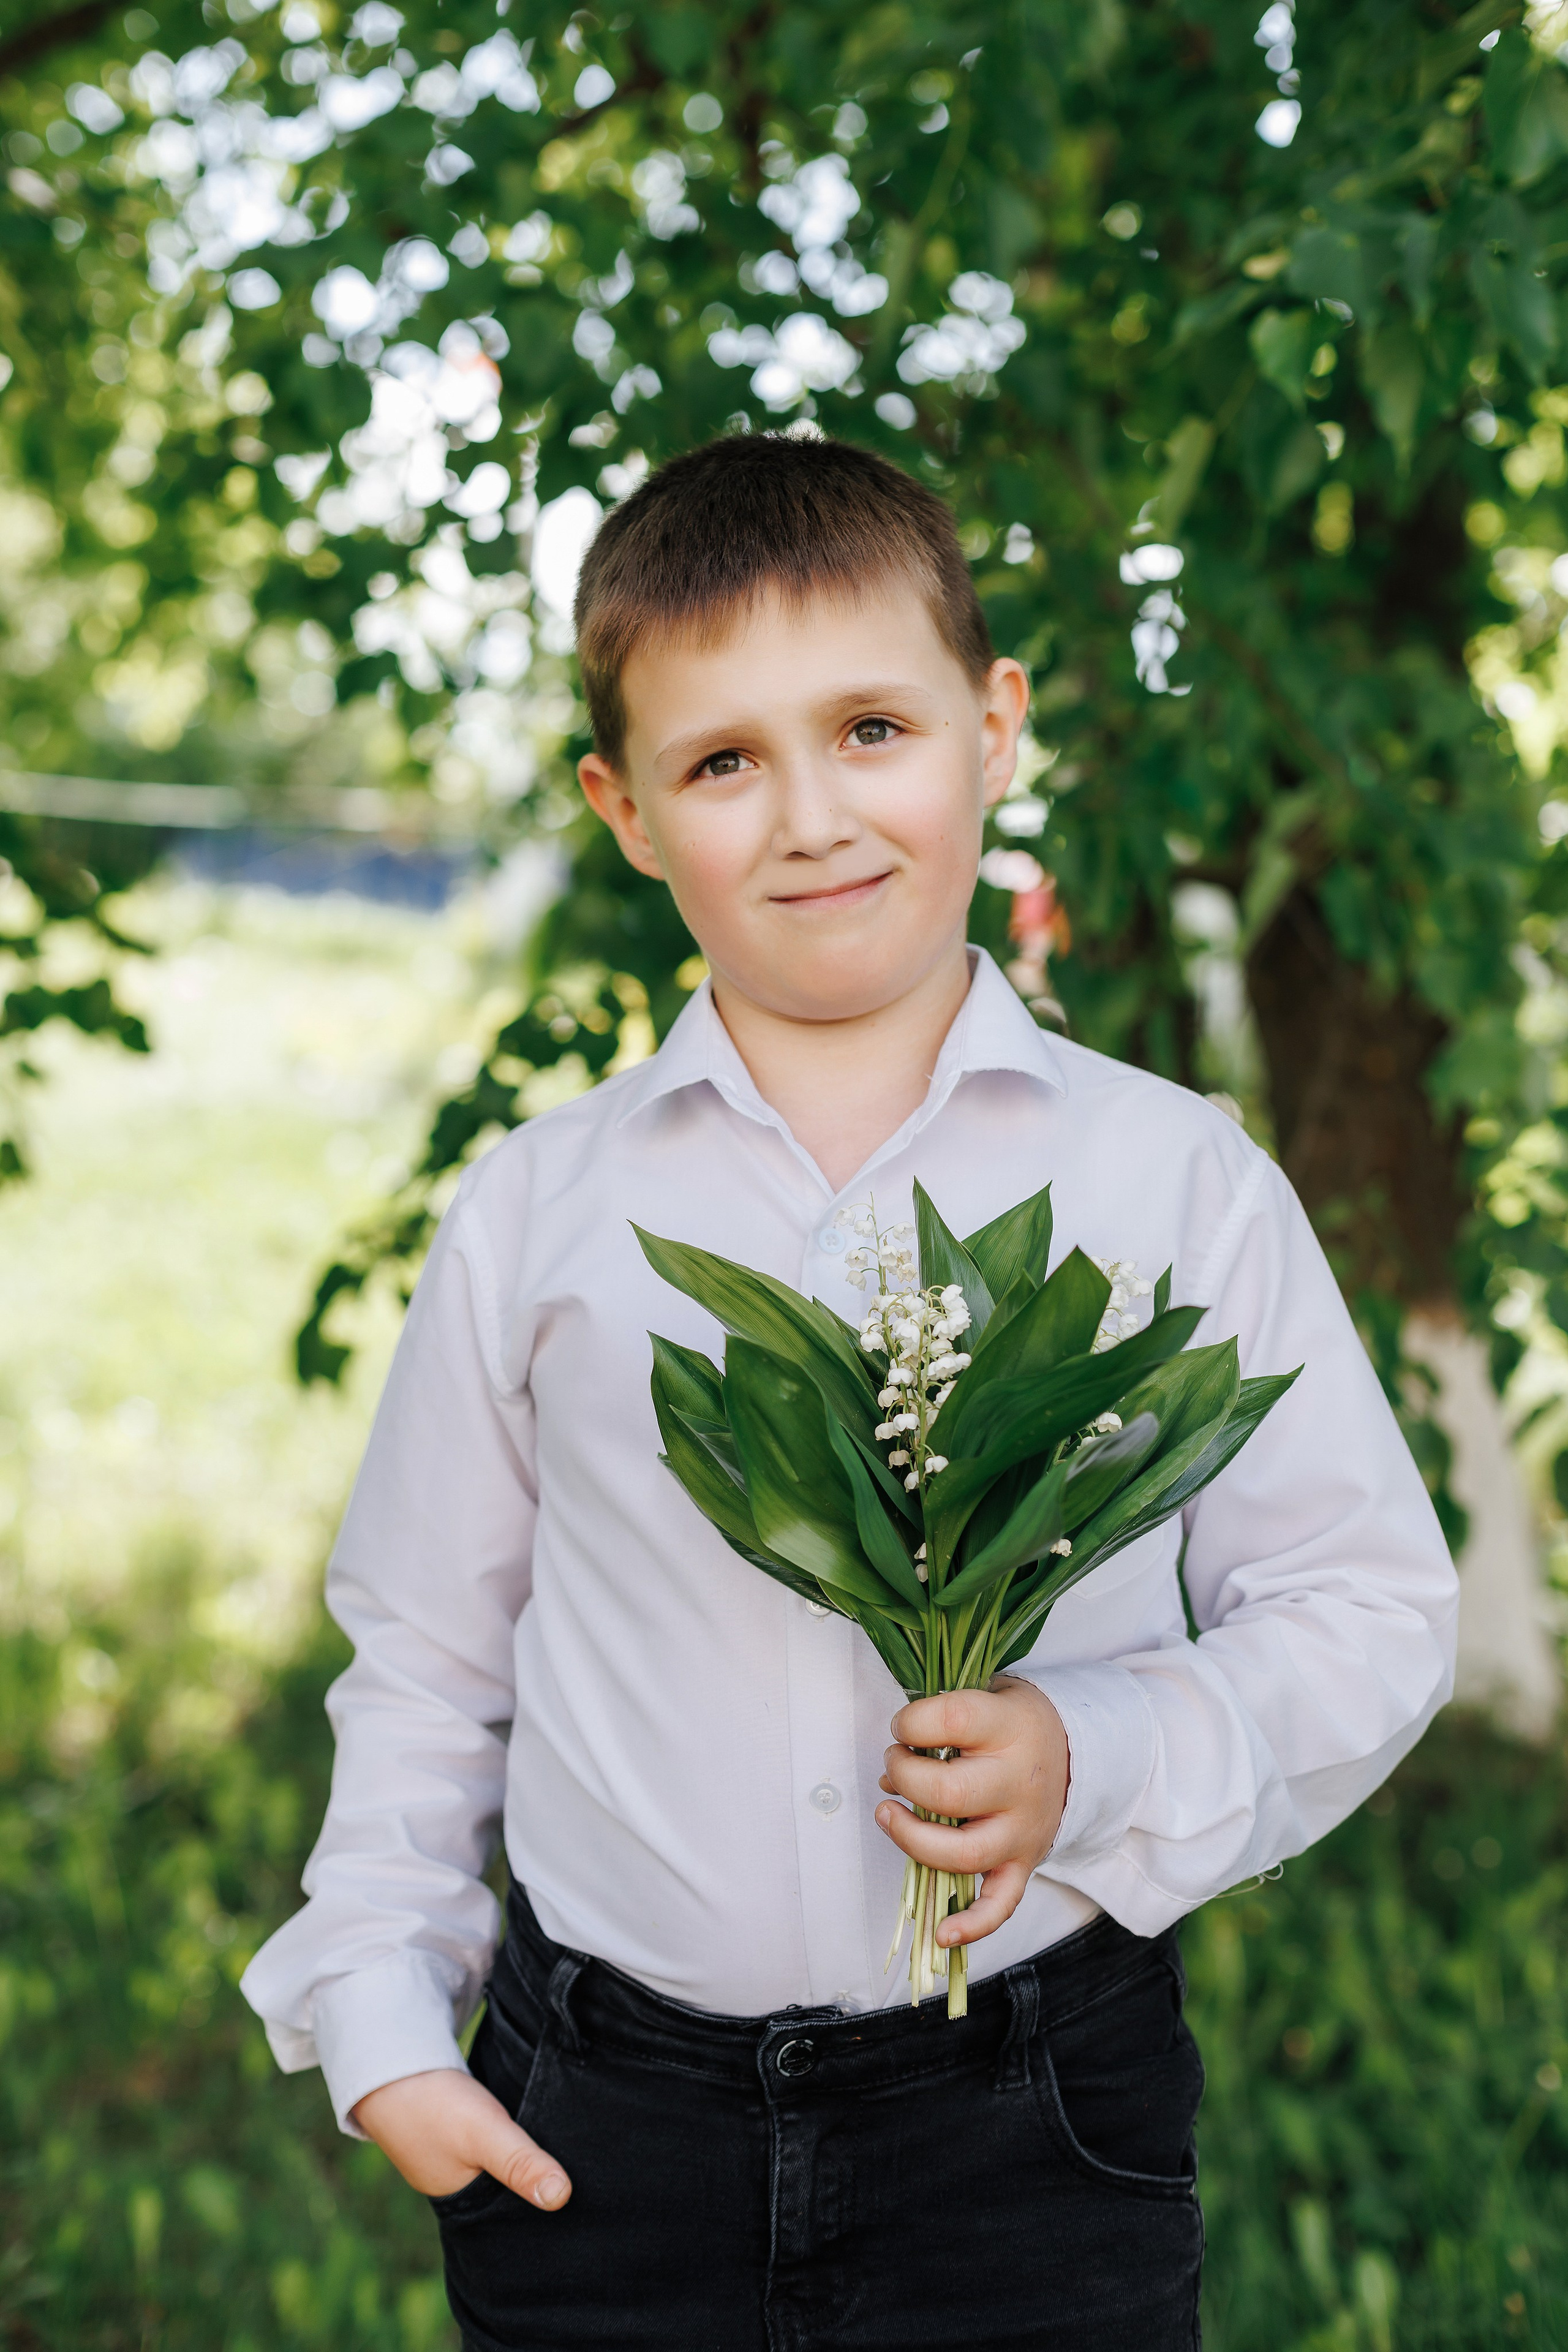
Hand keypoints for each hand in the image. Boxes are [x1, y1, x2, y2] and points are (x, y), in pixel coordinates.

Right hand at [352, 2067, 572, 2208]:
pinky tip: (538, 2126)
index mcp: (463, 2205)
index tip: (585, 2205)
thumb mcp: (485, 2134)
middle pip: (512, 2195)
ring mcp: (457, 2159)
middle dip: (542, 2184)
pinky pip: (495, 2143)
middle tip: (587, 2176)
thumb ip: (520, 2163)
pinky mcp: (460, 2131)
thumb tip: (562, 2198)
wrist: (389, 2063)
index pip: (514, 2222)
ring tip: (573, 2152)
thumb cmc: (434, 2104)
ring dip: (529, 2158)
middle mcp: (460, 2187)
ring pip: (505, 2167)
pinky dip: (513, 2137)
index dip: (546, 2214)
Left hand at [875, 1676, 1069, 1950]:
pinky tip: (943, 1933)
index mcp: (1010, 1727)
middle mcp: (1020, 1782)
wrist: (1071, 1750)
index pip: (953, 1720)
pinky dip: (972, 1926)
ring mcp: (1023, 1830)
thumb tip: (892, 1775)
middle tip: (894, 1766)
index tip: (901, 1727)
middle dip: (904, 1778)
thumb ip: (938, 1726)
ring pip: (964, 1853)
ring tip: (888, 1815)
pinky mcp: (1024, 1864)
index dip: (910, 1723)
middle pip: (950, 1793)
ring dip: (912, 1840)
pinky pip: (1000, 1905)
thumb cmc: (1009, 1724)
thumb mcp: (984, 1701)